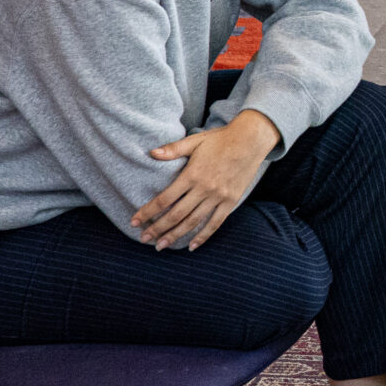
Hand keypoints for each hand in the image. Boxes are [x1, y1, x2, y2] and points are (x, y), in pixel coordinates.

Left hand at [134, 108, 278, 249]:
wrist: (250, 140)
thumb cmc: (220, 139)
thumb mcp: (195, 141)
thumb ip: (173, 149)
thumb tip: (151, 153)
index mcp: (192, 174)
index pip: (165, 199)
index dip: (148, 212)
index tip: (135, 221)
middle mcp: (204, 189)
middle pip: (176, 215)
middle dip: (158, 229)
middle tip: (144, 238)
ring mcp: (218, 197)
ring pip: (193, 222)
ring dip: (176, 235)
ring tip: (161, 246)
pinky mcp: (230, 201)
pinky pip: (215, 223)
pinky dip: (203, 236)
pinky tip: (192, 246)